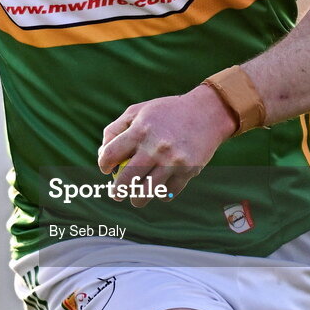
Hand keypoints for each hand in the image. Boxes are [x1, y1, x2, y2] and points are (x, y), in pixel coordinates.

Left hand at [97, 87, 236, 206]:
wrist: (207, 113)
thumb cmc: (167, 111)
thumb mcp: (138, 111)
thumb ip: (116, 129)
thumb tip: (102, 154)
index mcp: (140, 130)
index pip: (110, 155)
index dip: (103, 165)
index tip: (106, 169)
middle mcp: (155, 147)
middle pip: (126, 180)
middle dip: (117, 191)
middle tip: (117, 193)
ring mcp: (172, 161)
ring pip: (146, 193)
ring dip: (137, 198)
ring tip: (136, 197)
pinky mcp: (188, 171)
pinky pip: (168, 193)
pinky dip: (162, 194)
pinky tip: (160, 187)